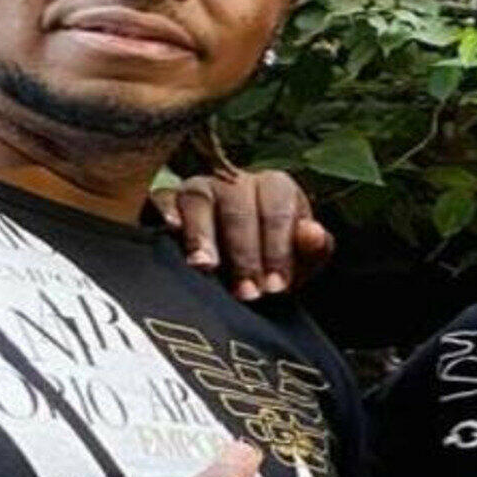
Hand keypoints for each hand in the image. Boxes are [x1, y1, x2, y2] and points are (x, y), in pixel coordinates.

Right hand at [152, 168, 334, 300]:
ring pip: (200, 199)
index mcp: (275, 189)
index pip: (277, 209)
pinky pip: (163, 198)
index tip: (276, 287)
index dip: (277, 248)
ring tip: (206, 268)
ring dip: (204, 236)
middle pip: (238, 206)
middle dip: (245, 254)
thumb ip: (313, 251)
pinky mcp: (167, 202)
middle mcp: (235, 182)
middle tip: (247, 294)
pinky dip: (166, 212)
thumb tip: (312, 232)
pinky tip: (171, 231)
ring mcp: (198, 189)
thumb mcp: (300, 264)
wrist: (235, 278)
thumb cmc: (271, 267)